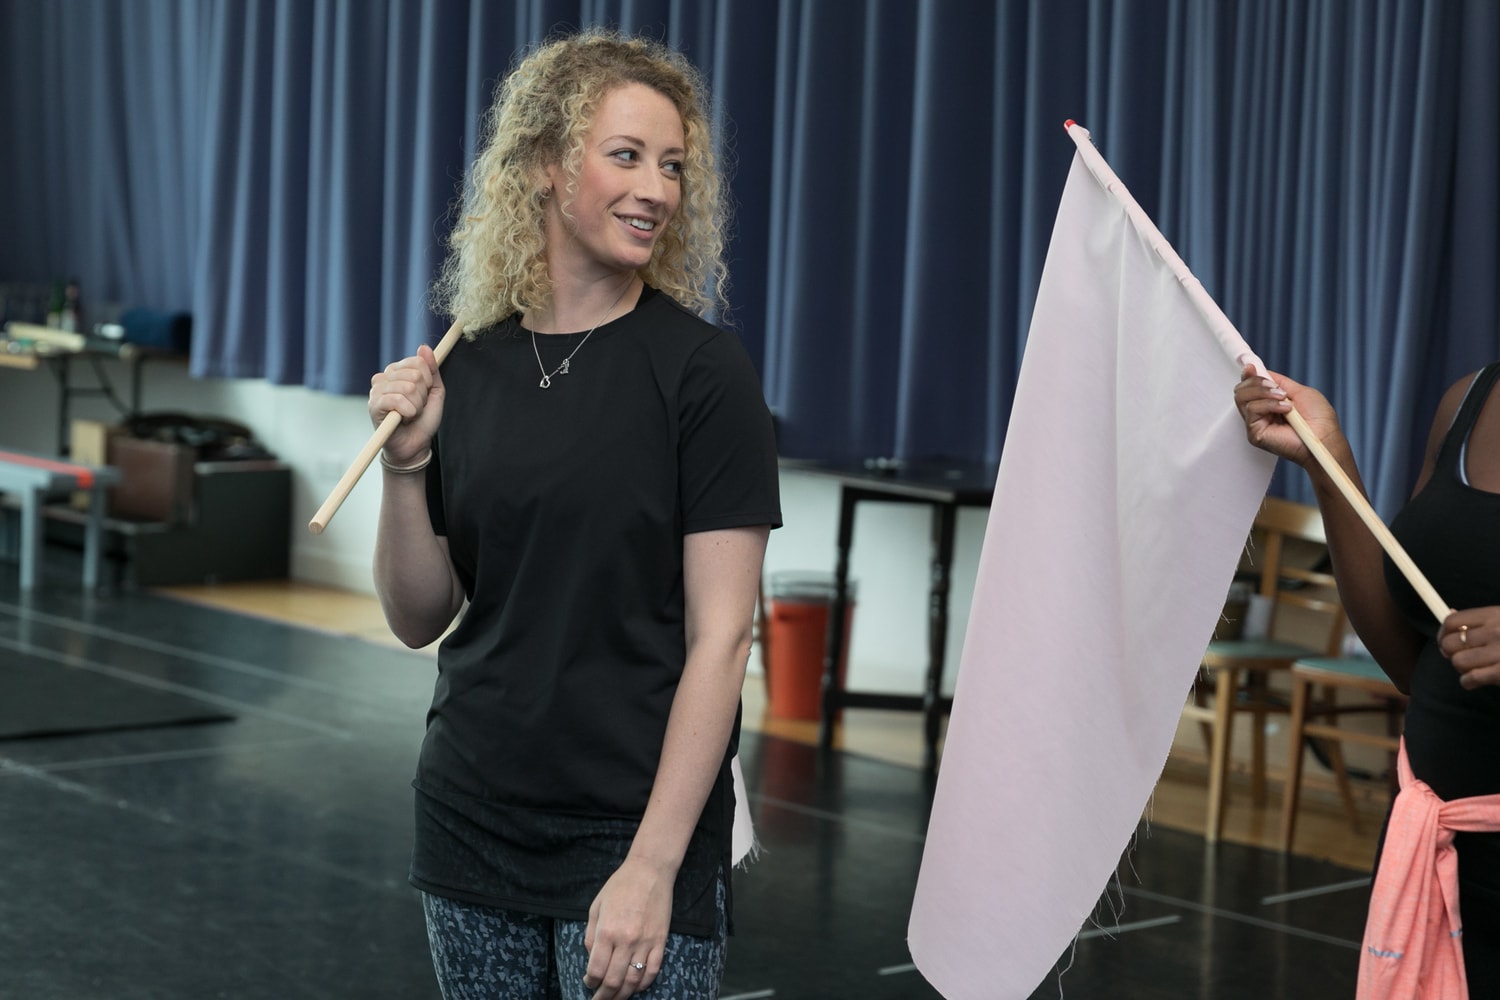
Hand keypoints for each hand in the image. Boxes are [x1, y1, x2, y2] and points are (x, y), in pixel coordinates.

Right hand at [368, 344, 443, 464]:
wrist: (415, 445)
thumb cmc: (423, 420)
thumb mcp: (434, 392)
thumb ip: (431, 370)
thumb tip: (424, 347)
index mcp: (397, 371)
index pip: (418, 362)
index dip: (428, 381)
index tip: (425, 395)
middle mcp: (384, 377)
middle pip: (415, 375)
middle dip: (422, 396)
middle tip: (416, 408)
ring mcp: (377, 390)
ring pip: (408, 388)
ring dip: (416, 407)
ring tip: (410, 415)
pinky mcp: (373, 405)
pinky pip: (397, 400)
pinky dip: (408, 412)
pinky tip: (403, 419)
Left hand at [581, 856, 672, 998]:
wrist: (650, 871)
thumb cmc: (619, 886)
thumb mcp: (596, 907)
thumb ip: (591, 935)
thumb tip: (591, 958)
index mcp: (607, 931)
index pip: (596, 969)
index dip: (591, 982)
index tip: (589, 983)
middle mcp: (626, 941)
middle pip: (614, 981)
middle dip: (604, 996)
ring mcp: (645, 943)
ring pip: (633, 981)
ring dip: (623, 995)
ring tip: (615, 999)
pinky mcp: (660, 942)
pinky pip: (653, 971)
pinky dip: (643, 984)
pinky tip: (635, 987)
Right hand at [1232, 364, 1342, 467]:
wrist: (1325, 436)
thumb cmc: (1319, 419)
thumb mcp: (1299, 391)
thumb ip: (1278, 382)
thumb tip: (1261, 371)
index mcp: (1268, 403)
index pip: (1248, 387)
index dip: (1248, 375)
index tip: (1252, 367)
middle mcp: (1260, 413)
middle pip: (1241, 390)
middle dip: (1256, 382)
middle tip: (1275, 387)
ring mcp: (1256, 423)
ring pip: (1242, 397)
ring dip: (1264, 392)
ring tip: (1284, 398)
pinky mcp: (1255, 433)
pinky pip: (1252, 409)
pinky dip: (1270, 405)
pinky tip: (1285, 410)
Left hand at [1439, 609, 1499, 688]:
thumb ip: (1480, 620)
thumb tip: (1449, 611)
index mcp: (1494, 615)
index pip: (1451, 621)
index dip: (1442, 633)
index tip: (1445, 641)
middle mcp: (1495, 632)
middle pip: (1450, 643)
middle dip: (1451, 653)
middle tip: (1462, 657)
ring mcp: (1499, 652)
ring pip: (1458, 661)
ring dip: (1461, 668)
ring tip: (1472, 668)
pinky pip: (1470, 678)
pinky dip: (1469, 682)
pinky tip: (1476, 681)